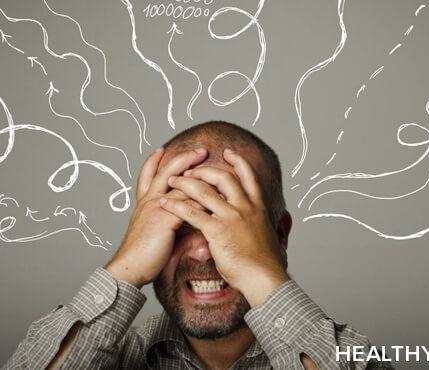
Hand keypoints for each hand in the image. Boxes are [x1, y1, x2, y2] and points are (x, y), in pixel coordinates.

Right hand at [105, 147, 207, 287]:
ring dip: (200, 177)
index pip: (147, 175)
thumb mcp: (153, 231)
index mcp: (144, 203)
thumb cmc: (142, 255)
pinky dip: (201, 200)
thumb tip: (186, 219)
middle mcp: (149, 201)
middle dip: (185, 159)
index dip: (154, 161)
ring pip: (180, 185)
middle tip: (201, 150)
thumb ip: (168, 221)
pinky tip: (214, 198)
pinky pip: (187, 204)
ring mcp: (156, 208)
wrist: (130, 267)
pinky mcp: (164, 219)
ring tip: (216, 172)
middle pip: (166, 172)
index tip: (161, 150)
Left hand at [160, 148, 288, 306]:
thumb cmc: (262, 262)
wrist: (264, 277)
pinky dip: (175, 206)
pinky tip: (165, 204)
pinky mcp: (217, 230)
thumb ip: (253, 223)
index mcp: (257, 207)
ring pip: (203, 190)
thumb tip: (251, 222)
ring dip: (184, 182)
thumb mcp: (262, 235)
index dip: (238, 161)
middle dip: (203, 170)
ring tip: (171, 181)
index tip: (228, 152)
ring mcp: (231, 217)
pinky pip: (192, 212)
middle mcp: (245, 207)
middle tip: (189, 170)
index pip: (248, 176)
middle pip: (223, 177)